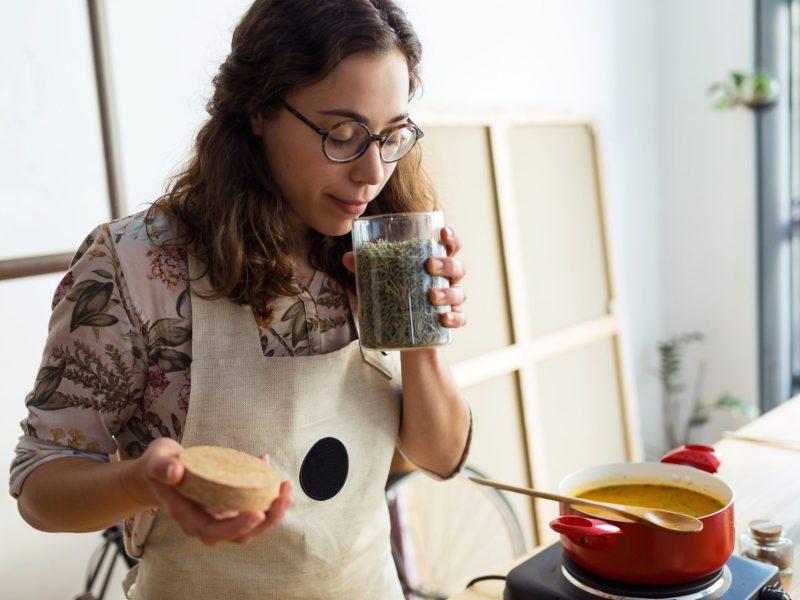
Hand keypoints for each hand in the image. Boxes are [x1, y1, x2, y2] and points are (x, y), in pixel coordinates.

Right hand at [127, 438, 292, 545]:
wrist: (163, 469)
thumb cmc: (159, 466)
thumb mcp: (156, 460)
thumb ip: (162, 467)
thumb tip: (175, 472)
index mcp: (188, 516)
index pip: (213, 532)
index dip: (236, 527)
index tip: (257, 513)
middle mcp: (206, 520)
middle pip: (239, 534)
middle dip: (266, 520)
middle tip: (284, 497)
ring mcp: (220, 514)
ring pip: (251, 523)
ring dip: (273, 509)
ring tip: (287, 487)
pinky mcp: (230, 504)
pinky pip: (252, 503)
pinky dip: (266, 491)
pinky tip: (270, 467)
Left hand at [341, 226, 466, 328]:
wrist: (405, 335)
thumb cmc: (398, 297)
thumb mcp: (384, 281)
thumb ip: (368, 268)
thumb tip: (349, 257)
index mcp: (436, 264)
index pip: (450, 245)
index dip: (451, 237)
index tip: (442, 233)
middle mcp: (448, 280)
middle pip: (458, 267)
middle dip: (447, 264)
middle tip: (429, 265)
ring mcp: (451, 301)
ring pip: (460, 293)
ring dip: (448, 292)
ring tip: (432, 296)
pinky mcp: (449, 323)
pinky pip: (460, 319)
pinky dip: (455, 318)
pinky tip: (444, 319)